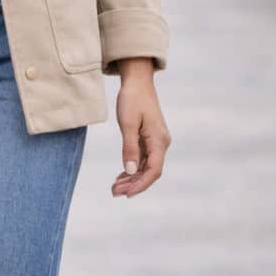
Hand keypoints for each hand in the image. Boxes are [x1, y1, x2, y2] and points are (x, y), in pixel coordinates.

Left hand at [110, 59, 170, 197]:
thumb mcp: (128, 124)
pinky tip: (122, 176)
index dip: (141, 184)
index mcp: (159, 140)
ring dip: (132, 178)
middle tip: (114, 192)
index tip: (126, 194)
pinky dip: (133, 168)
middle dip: (134, 184)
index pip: (153, 170)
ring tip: (115, 187)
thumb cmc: (132, 100)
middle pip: (150, 171)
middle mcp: (161, 143)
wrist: (137, 82)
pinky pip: (144, 159)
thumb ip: (130, 148)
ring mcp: (156, 141)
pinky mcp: (150, 138)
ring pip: (146, 166)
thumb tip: (131, 171)